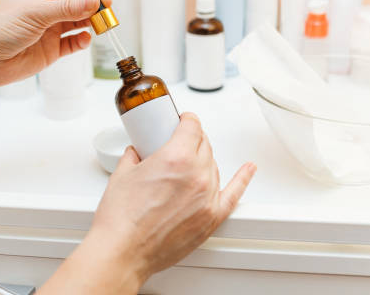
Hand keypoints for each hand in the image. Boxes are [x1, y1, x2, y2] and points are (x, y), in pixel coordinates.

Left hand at [0, 0, 109, 85]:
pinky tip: (85, 40)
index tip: (104, 0)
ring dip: (90, 24)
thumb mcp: (35, 13)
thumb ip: (67, 8)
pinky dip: (81, 41)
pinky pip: (72, 43)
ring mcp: (48, 30)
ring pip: (77, 23)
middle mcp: (44, 9)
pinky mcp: (50, 50)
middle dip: (92, 9)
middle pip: (76, 5)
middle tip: (107, 15)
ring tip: (100, 27)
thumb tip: (93, 0)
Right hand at [38, 113, 255, 293]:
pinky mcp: (211, 218)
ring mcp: (207, 197)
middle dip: (192, 139)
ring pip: (214, 166)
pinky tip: (248, 170)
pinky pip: (234, 194)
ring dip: (202, 159)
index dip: (187, 119)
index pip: (192, 127)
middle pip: (204, 145)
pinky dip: (243, 179)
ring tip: (188, 163)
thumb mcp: (122, 173)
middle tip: (178, 142)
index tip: (183, 120)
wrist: (123, 251)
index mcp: (176, 158)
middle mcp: (196, 175)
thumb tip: (138, 152)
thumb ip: (134, 156)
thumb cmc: (121, 218)